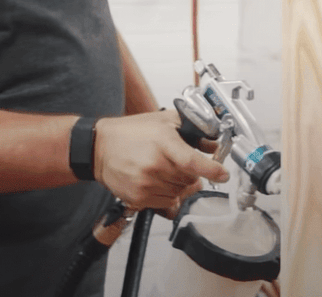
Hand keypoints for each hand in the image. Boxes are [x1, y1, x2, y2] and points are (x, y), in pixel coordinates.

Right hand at [93, 110, 228, 211]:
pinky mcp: (139, 197)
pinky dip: (167, 193)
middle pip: (190, 179)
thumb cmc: (130, 132)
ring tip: (163, 169)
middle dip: (191, 172)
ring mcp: (146, 183)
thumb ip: (192, 129)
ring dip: (179, 184)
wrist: (98, 147)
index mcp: (163, 142)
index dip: (212, 170)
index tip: (223, 174)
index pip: (193, 161)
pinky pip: (166, 202)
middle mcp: (155, 164)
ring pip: (180, 192)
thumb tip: (214, 144)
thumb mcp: (163, 121)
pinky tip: (155, 179)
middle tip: (178, 162)